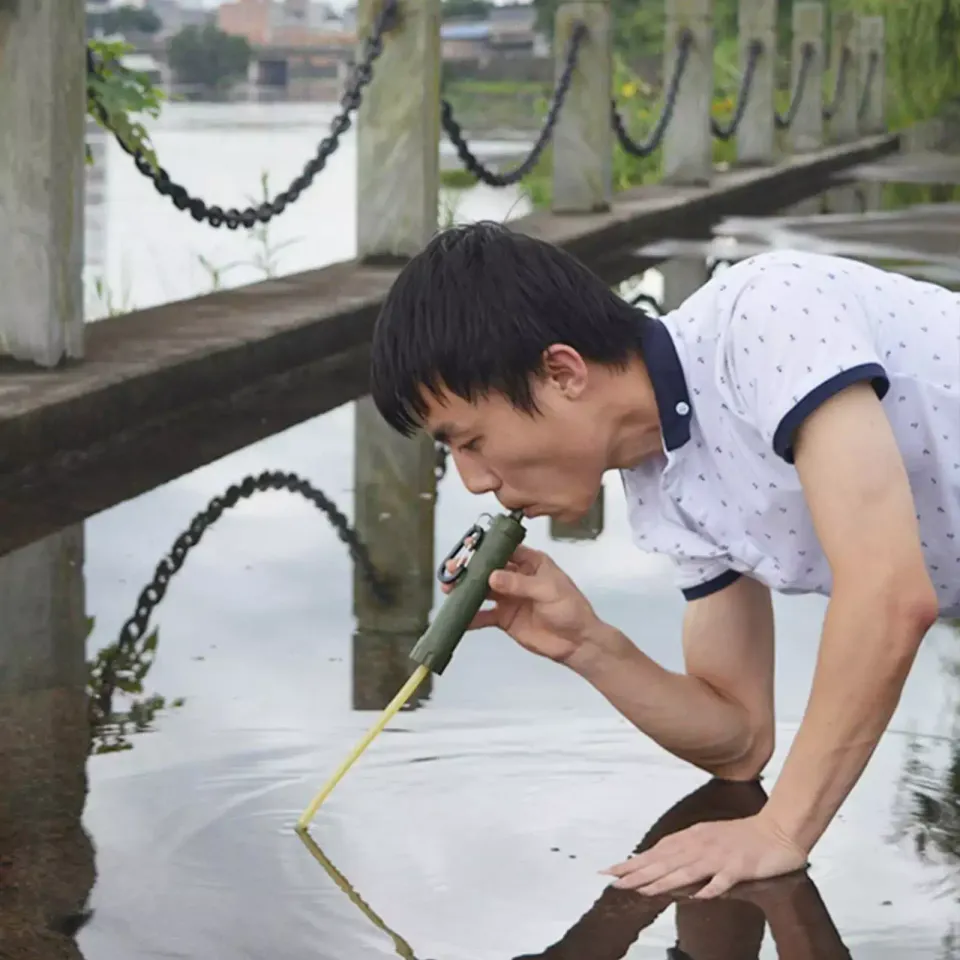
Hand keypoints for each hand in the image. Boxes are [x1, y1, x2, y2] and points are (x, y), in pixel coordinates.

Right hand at [443, 543, 600, 662]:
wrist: (577, 643)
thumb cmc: (572, 610)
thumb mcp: (549, 591)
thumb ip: (520, 584)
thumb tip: (493, 576)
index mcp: (531, 563)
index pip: (505, 549)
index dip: (487, 548)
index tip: (470, 549)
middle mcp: (517, 577)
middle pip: (487, 569)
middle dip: (470, 568)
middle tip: (455, 570)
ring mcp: (508, 597)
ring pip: (481, 590)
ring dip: (465, 590)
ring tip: (450, 589)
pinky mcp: (504, 618)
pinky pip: (483, 615)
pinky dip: (470, 616)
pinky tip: (459, 617)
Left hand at [600, 813, 807, 898]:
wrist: (778, 830)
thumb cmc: (742, 837)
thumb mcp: (708, 840)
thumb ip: (686, 852)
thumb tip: (661, 865)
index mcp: (693, 838)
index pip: (657, 852)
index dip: (634, 863)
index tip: (611, 871)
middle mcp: (701, 845)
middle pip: (665, 861)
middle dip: (638, 872)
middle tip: (613, 881)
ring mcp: (720, 856)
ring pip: (687, 870)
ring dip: (664, 880)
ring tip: (642, 890)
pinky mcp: (740, 866)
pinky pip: (723, 879)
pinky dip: (711, 888)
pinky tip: (699, 897)